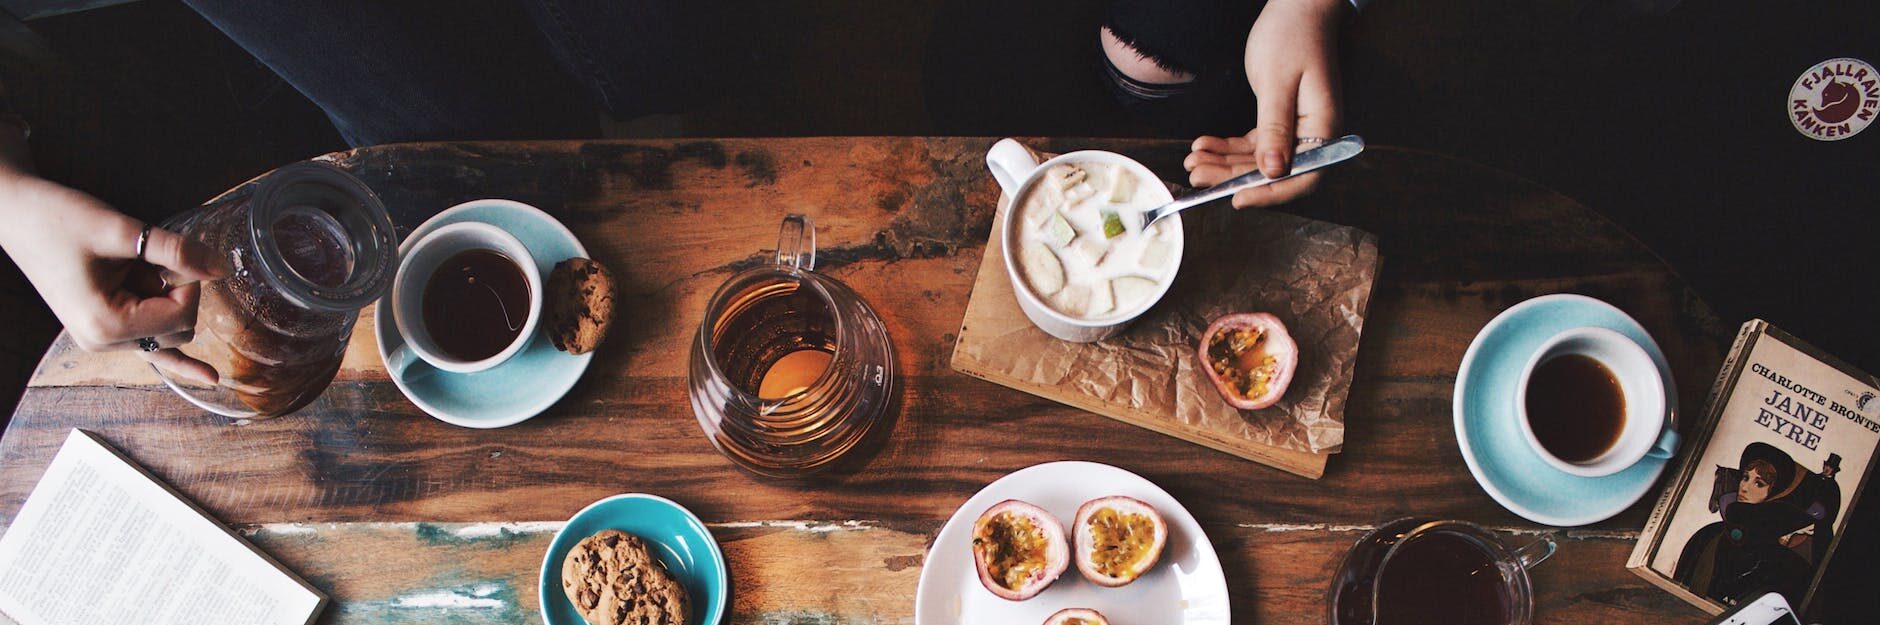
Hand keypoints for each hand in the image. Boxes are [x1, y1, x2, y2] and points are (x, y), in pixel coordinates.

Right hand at [0, 171, 227, 382]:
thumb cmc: (57, 219)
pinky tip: (208, 377)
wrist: (15, 215)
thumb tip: (220, 269)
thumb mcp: (120, 231)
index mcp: (106, 324)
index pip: (182, 315)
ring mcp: (101, 338)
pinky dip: (177, 358)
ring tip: (132, 267)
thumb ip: (175, 252)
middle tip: (149, 257)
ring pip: (167, 332)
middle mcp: (103, 341)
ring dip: (164, 299)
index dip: (189, 282)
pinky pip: (149, 349)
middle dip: (179, 292)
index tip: (170, 255)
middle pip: (180, 330)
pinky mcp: (102, 327)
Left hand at [1185, 0, 1346, 207]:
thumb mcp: (1277, 82)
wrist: (1296, 8)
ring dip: (1224, 163)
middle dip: (1232, 177)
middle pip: (1274, 172)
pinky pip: (1253, 144)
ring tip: (1193, 161)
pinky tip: (1203, 144)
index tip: (1237, 198)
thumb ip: (1275, 128)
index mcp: (1324, 128)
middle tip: (1197, 175)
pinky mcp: (1279, 121)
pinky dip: (1228, 146)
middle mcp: (1314, 135)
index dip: (1270, 194)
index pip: (1303, 177)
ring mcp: (1297, 130)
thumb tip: (1273, 170)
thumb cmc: (1292, 36)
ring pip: (1258, 160)